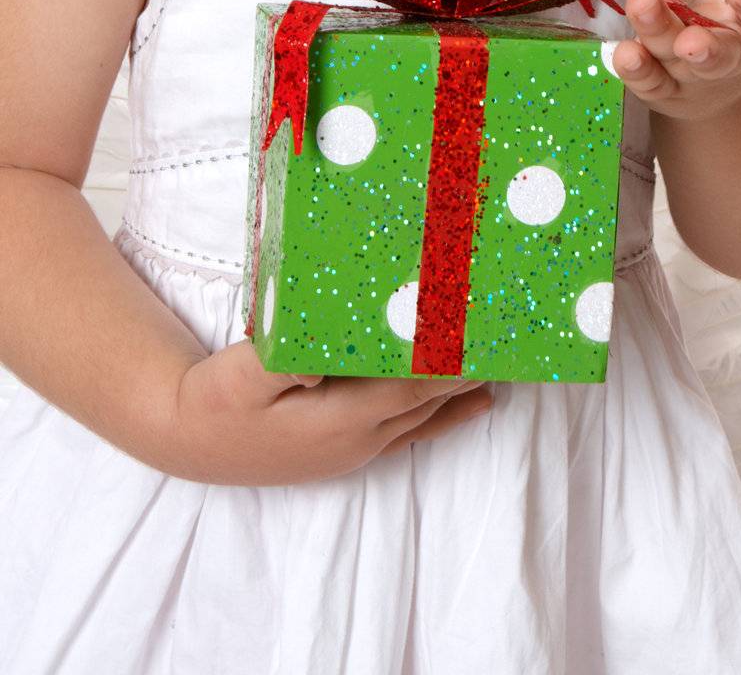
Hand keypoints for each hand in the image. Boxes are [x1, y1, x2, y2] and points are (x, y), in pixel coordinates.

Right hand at [163, 340, 492, 484]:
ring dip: (464, 390)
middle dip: (470, 371)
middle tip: (512, 338)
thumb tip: (318, 356)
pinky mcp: (343, 447)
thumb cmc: (212, 399)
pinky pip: (410, 429)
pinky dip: (445, 413)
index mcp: (339, 420)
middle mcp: (357, 440)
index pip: (413, 386)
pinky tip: (472, 406)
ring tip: (510, 366)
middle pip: (429, 399)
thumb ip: (281, 362)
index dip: (452, 363)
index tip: (488, 337)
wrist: (183, 435)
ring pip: (425, 415)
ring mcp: (353, 448)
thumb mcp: (240, 375)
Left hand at [614, 0, 740, 122]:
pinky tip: (625, 54)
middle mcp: (735, 48)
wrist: (704, 43)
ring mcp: (701, 74)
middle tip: (688, 40)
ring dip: (662, 40)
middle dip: (706, 48)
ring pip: (684, 65)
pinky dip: (638, 71)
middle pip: (724, 52)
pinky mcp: (668, 89)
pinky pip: (653, 84)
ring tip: (644, 10)